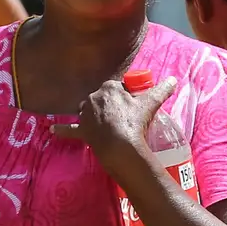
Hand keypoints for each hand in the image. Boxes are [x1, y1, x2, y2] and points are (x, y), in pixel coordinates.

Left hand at [50, 76, 175, 178]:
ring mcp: (85, 114)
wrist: (121, 145)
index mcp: (108, 87)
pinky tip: (53, 129)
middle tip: (123, 118)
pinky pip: (69, 129)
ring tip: (104, 125)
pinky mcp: (81, 130)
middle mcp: (93, 97)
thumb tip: (174, 80)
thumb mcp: (151, 103)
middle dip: (110, 106)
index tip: (131, 106)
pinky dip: (61, 129)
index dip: (124, 97)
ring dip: (93, 115)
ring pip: (88, 111)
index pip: (116, 88)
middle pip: (102, 99)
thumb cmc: (136, 122)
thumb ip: (161, 90)